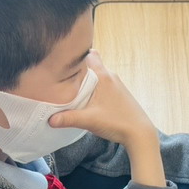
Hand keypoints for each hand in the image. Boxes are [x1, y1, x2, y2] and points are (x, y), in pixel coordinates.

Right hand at [50, 51, 163, 185]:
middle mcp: (110, 76)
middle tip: (60, 76)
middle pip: (90, 65)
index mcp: (104, 76)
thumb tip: (48, 119)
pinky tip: (85, 99)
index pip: (89, 55)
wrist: (140, 133)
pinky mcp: (118, 94)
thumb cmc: (118, 122)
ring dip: (85, 80)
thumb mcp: (89, 120)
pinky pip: (102, 84)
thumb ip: (68, 118)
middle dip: (76, 69)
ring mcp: (116, 85)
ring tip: (69, 88)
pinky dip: (93, 88)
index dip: (76, 55)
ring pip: (96, 75)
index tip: (62, 60)